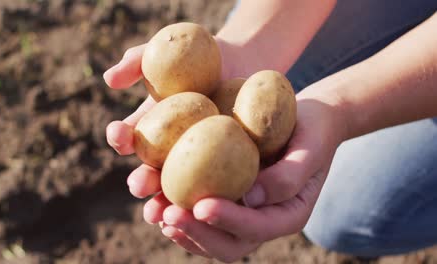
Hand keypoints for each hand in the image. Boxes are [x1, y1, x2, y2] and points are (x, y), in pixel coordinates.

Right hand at [104, 37, 266, 196]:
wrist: (242, 62)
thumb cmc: (199, 54)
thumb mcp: (166, 51)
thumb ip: (137, 61)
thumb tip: (109, 80)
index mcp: (151, 127)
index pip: (129, 137)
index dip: (120, 137)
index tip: (117, 134)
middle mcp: (169, 149)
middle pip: (151, 170)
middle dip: (142, 181)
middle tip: (138, 186)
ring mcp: (197, 160)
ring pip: (180, 186)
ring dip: (168, 201)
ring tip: (163, 212)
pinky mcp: (226, 165)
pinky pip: (217, 184)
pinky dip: (209, 197)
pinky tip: (207, 207)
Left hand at [104, 40, 347, 261]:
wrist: (307, 122)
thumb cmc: (312, 130)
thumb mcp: (310, 147)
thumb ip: (289, 175)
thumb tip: (250, 199)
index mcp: (287, 214)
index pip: (257, 229)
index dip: (228, 221)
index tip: (201, 206)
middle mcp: (262, 220)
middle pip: (229, 244)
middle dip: (197, 233)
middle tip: (168, 215)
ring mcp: (243, 213)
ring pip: (210, 236)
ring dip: (182, 229)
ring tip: (155, 212)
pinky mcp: (228, 199)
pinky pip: (202, 215)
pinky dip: (180, 212)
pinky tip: (157, 199)